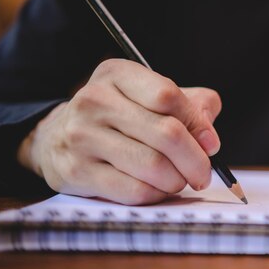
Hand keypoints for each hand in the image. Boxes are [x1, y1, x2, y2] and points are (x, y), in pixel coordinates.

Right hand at [17, 59, 221, 204]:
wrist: (58, 136)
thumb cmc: (121, 116)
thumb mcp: (151, 96)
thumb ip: (192, 106)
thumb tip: (209, 140)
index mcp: (117, 74)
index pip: (168, 96)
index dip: (197, 124)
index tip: (211, 144)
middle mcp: (95, 100)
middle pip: (166, 133)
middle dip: (196, 160)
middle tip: (204, 173)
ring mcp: (82, 136)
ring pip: (153, 166)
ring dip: (177, 180)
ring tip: (179, 180)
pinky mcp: (76, 171)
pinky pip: (134, 191)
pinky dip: (156, 195)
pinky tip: (157, 189)